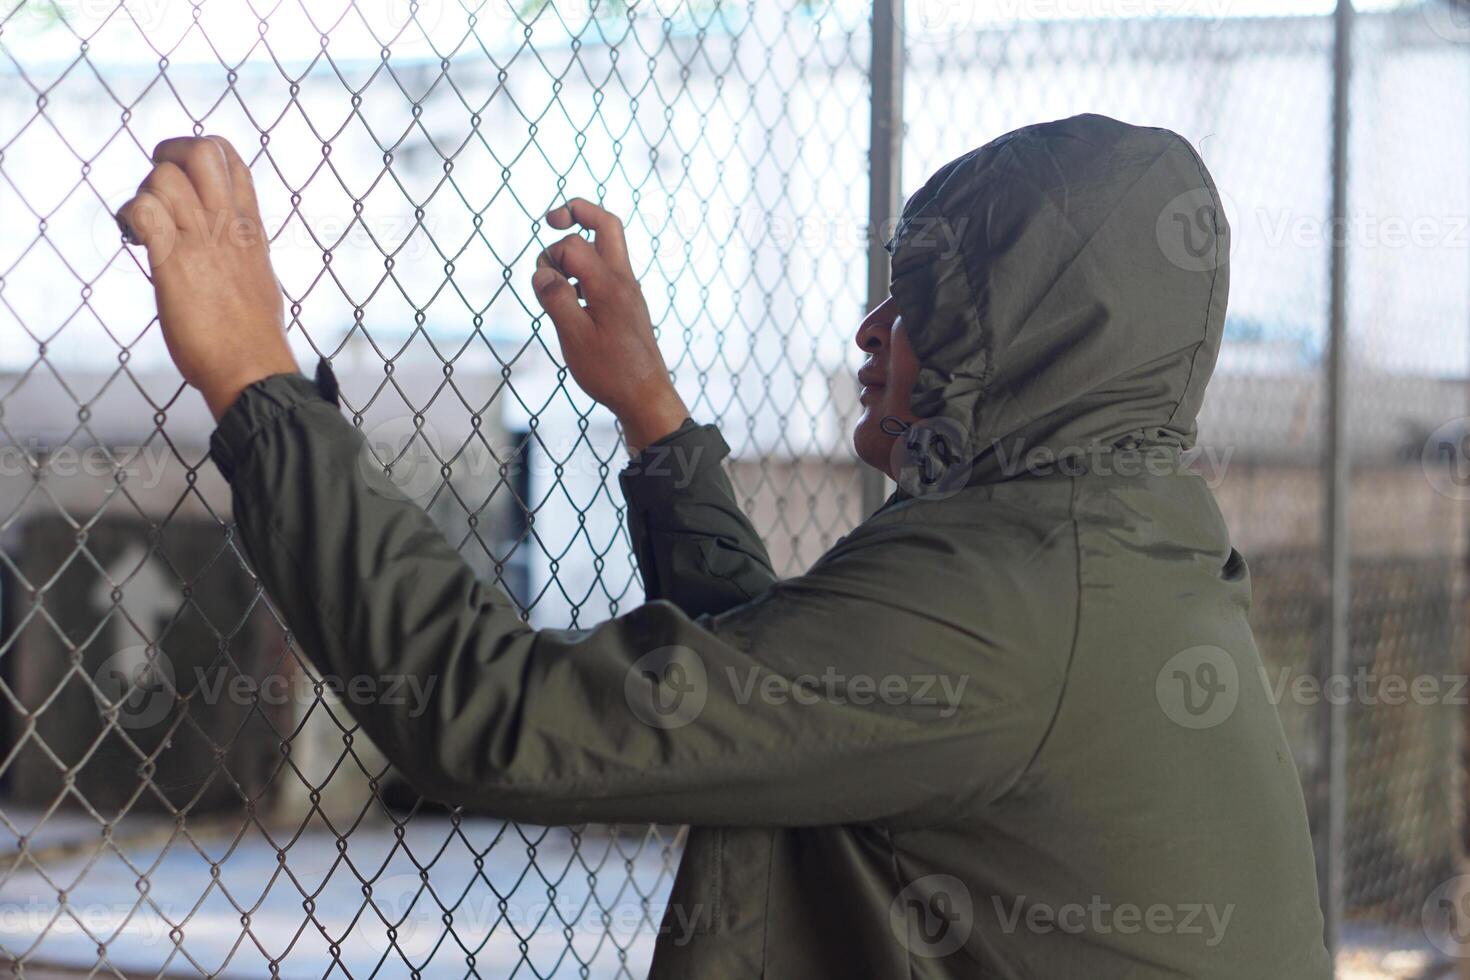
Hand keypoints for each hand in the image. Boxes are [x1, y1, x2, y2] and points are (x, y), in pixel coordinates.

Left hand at [116, 136, 298, 420]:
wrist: (253, 369)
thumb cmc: (254, 336)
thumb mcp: (259, 276)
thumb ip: (243, 249)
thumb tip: (235, 248)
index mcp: (250, 226)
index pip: (231, 158)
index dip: (197, 153)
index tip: (184, 179)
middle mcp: (228, 225)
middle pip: (202, 150)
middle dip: (169, 157)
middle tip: (159, 192)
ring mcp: (202, 241)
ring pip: (163, 178)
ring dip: (144, 195)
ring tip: (145, 229)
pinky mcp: (174, 263)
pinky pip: (142, 211)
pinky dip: (128, 219)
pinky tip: (135, 242)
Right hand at [532, 198, 687, 452]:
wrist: (645, 396)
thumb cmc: (610, 371)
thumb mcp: (574, 338)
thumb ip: (556, 299)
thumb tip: (542, 271)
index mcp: (609, 284)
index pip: (573, 246)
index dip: (549, 258)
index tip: (543, 287)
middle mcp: (623, 280)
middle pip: (606, 224)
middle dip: (576, 212)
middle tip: (550, 220)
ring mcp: (628, 290)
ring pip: (606, 246)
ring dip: (578, 246)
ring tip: (556, 276)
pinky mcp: (627, 303)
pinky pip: (605, 270)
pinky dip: (584, 270)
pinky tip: (571, 296)